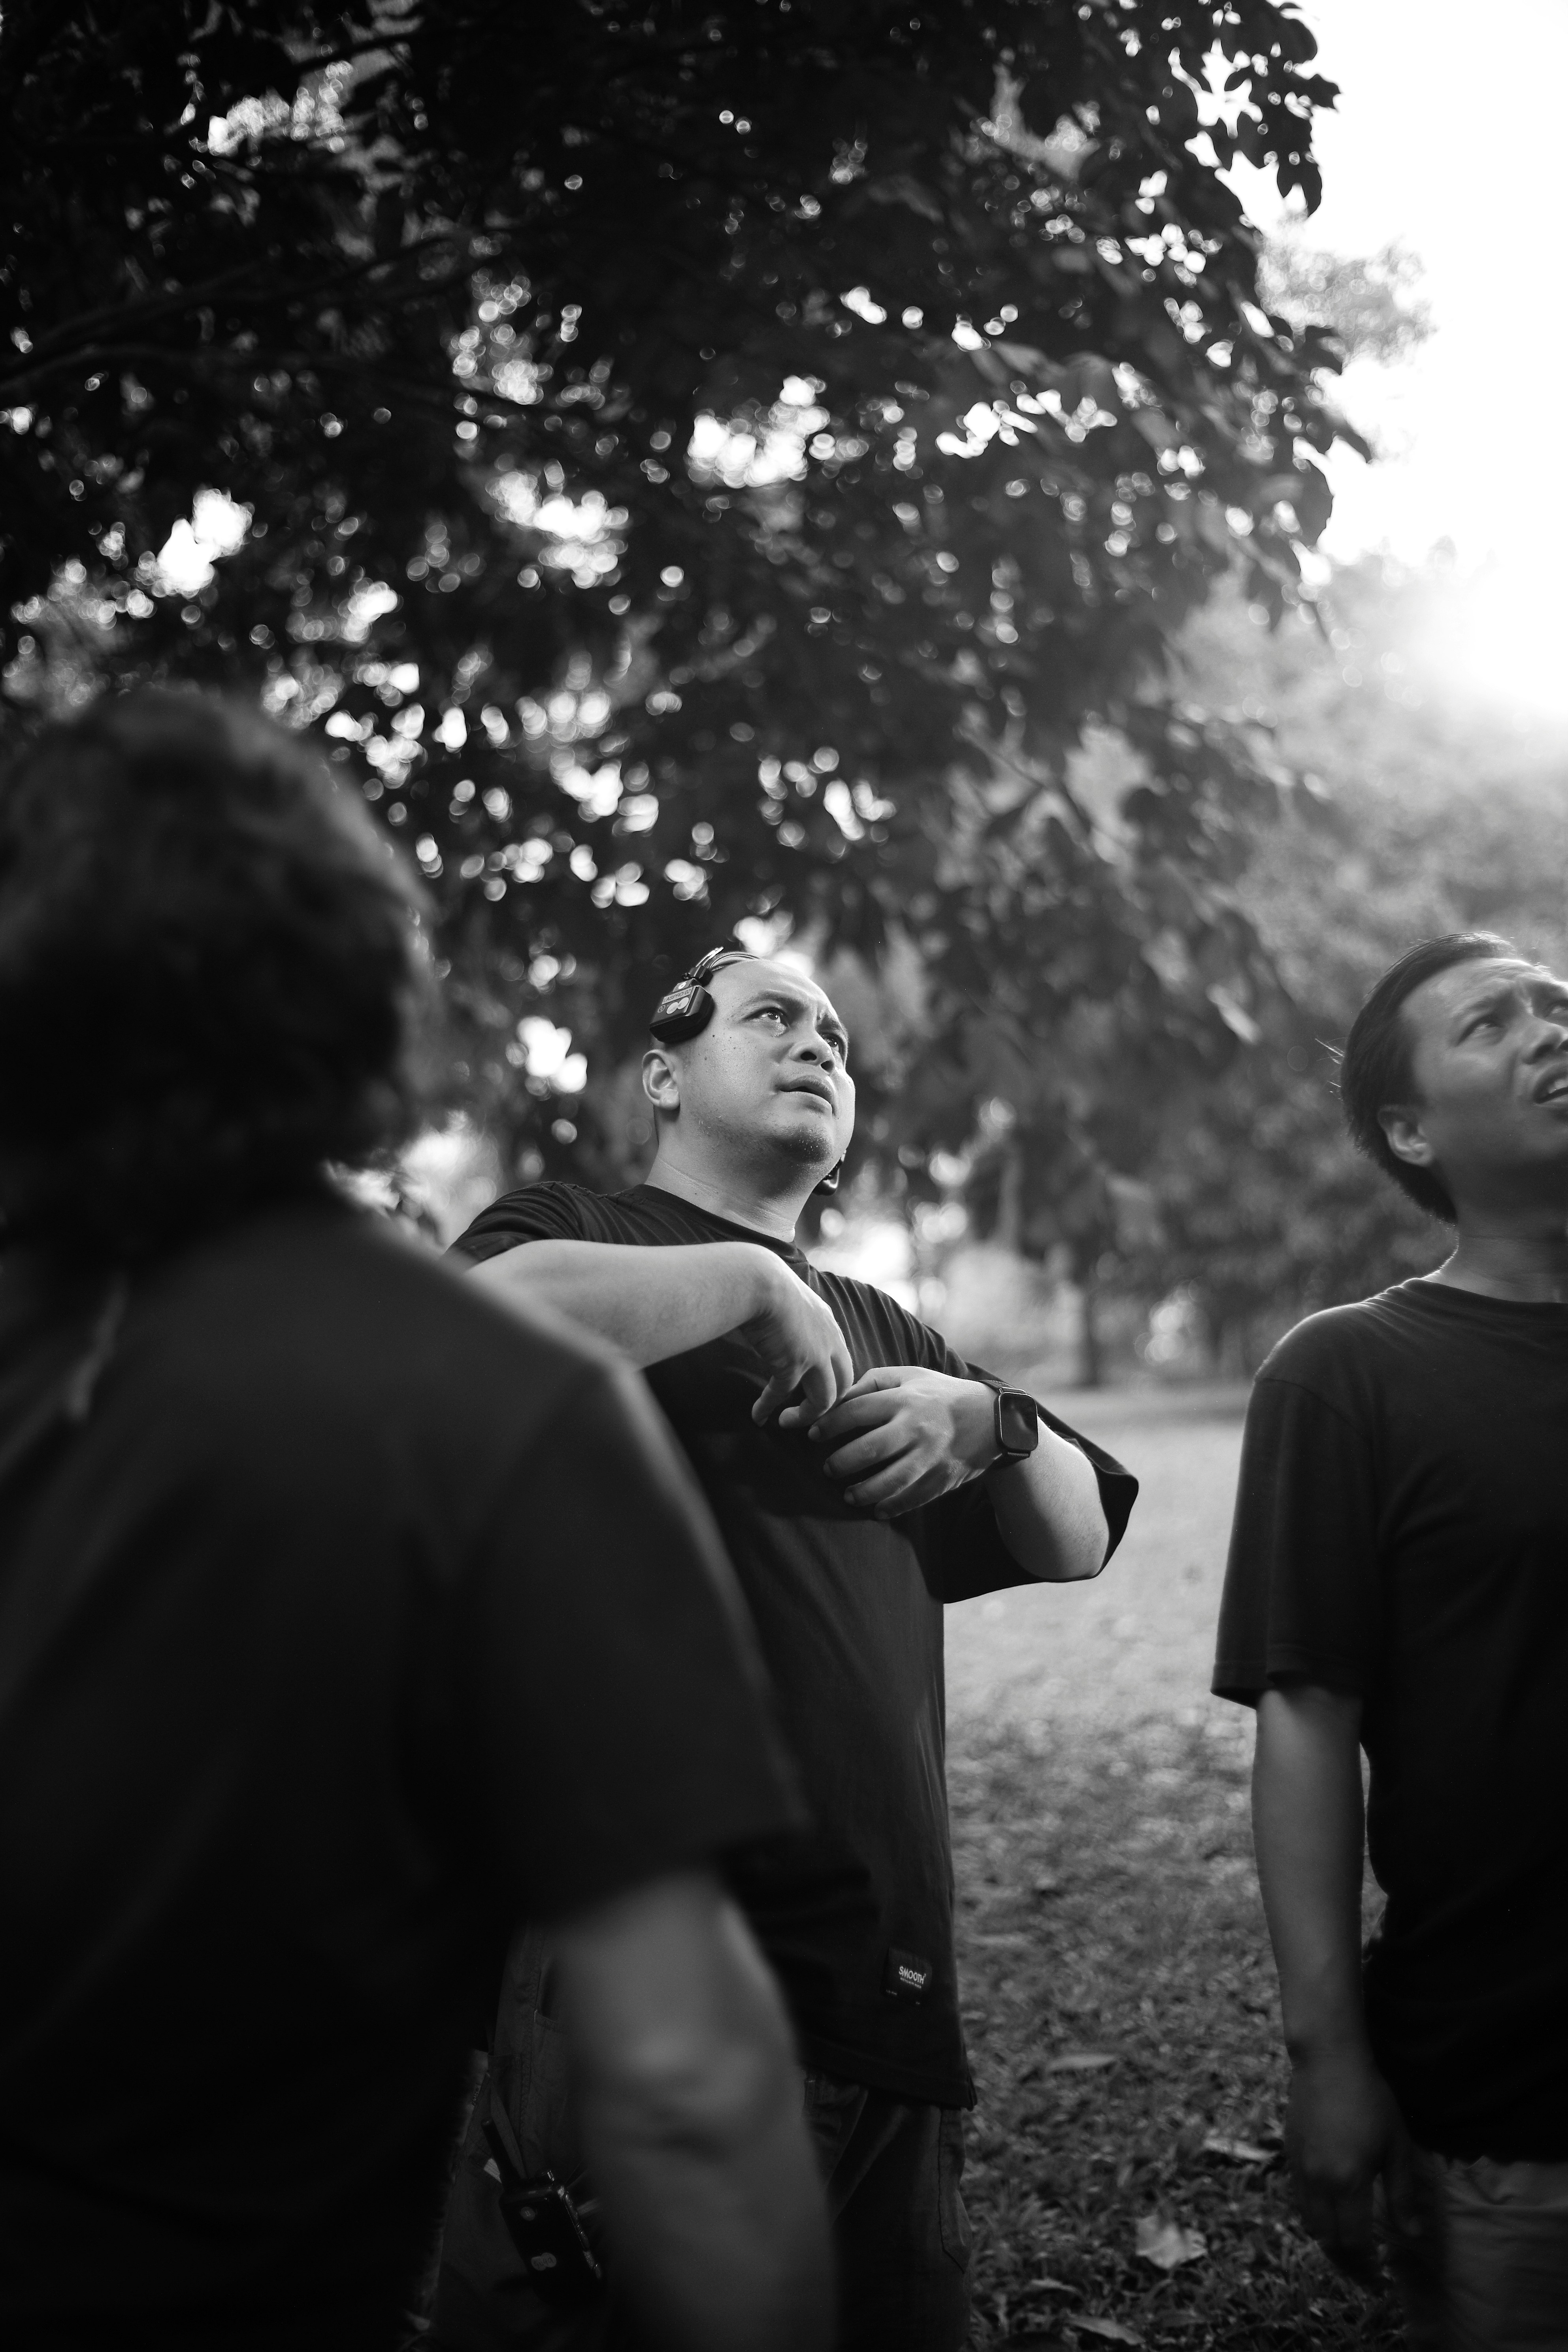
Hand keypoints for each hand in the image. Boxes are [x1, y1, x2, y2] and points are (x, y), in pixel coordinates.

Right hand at [741, 1253, 854, 1424]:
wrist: (759, 1280)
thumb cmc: (767, 1284)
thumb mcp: (793, 1302)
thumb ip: (795, 1322)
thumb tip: (781, 1334)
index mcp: (830, 1325)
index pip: (841, 1362)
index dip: (831, 1381)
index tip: (814, 1392)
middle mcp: (829, 1341)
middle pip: (843, 1384)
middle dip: (828, 1404)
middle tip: (809, 1415)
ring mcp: (816, 1355)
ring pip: (824, 1399)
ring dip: (806, 1415)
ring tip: (787, 1422)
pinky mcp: (794, 1365)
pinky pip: (783, 1395)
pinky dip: (768, 1408)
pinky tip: (758, 1417)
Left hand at [790, 1367, 996, 1516]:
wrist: (993, 1419)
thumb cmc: (941, 1395)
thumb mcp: (910, 1376)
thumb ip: (873, 1382)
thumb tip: (838, 1399)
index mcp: (904, 1399)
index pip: (855, 1412)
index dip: (828, 1424)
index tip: (812, 1434)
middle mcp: (916, 1428)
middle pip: (868, 1450)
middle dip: (840, 1463)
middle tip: (828, 1468)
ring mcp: (930, 1456)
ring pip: (888, 1482)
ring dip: (862, 1492)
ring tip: (849, 1495)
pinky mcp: (942, 1478)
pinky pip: (911, 1499)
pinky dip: (891, 1507)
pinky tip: (876, 1510)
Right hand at [1285, 2045, 1421, 2290]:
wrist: (1327, 2059)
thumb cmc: (1370, 2099)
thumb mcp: (1397, 2146)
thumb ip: (1402, 2194)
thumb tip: (1413, 2235)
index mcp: (1347, 2182)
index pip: (1354, 2242)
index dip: (1368, 2267)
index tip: (1382, 2278)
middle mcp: (1318, 2181)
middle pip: (1328, 2240)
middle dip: (1347, 2264)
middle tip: (1367, 2274)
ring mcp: (1300, 2168)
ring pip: (1310, 2223)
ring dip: (1329, 2243)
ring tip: (1350, 2249)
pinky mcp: (1290, 2155)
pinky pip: (1300, 2200)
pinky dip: (1316, 2218)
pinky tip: (1333, 2213)